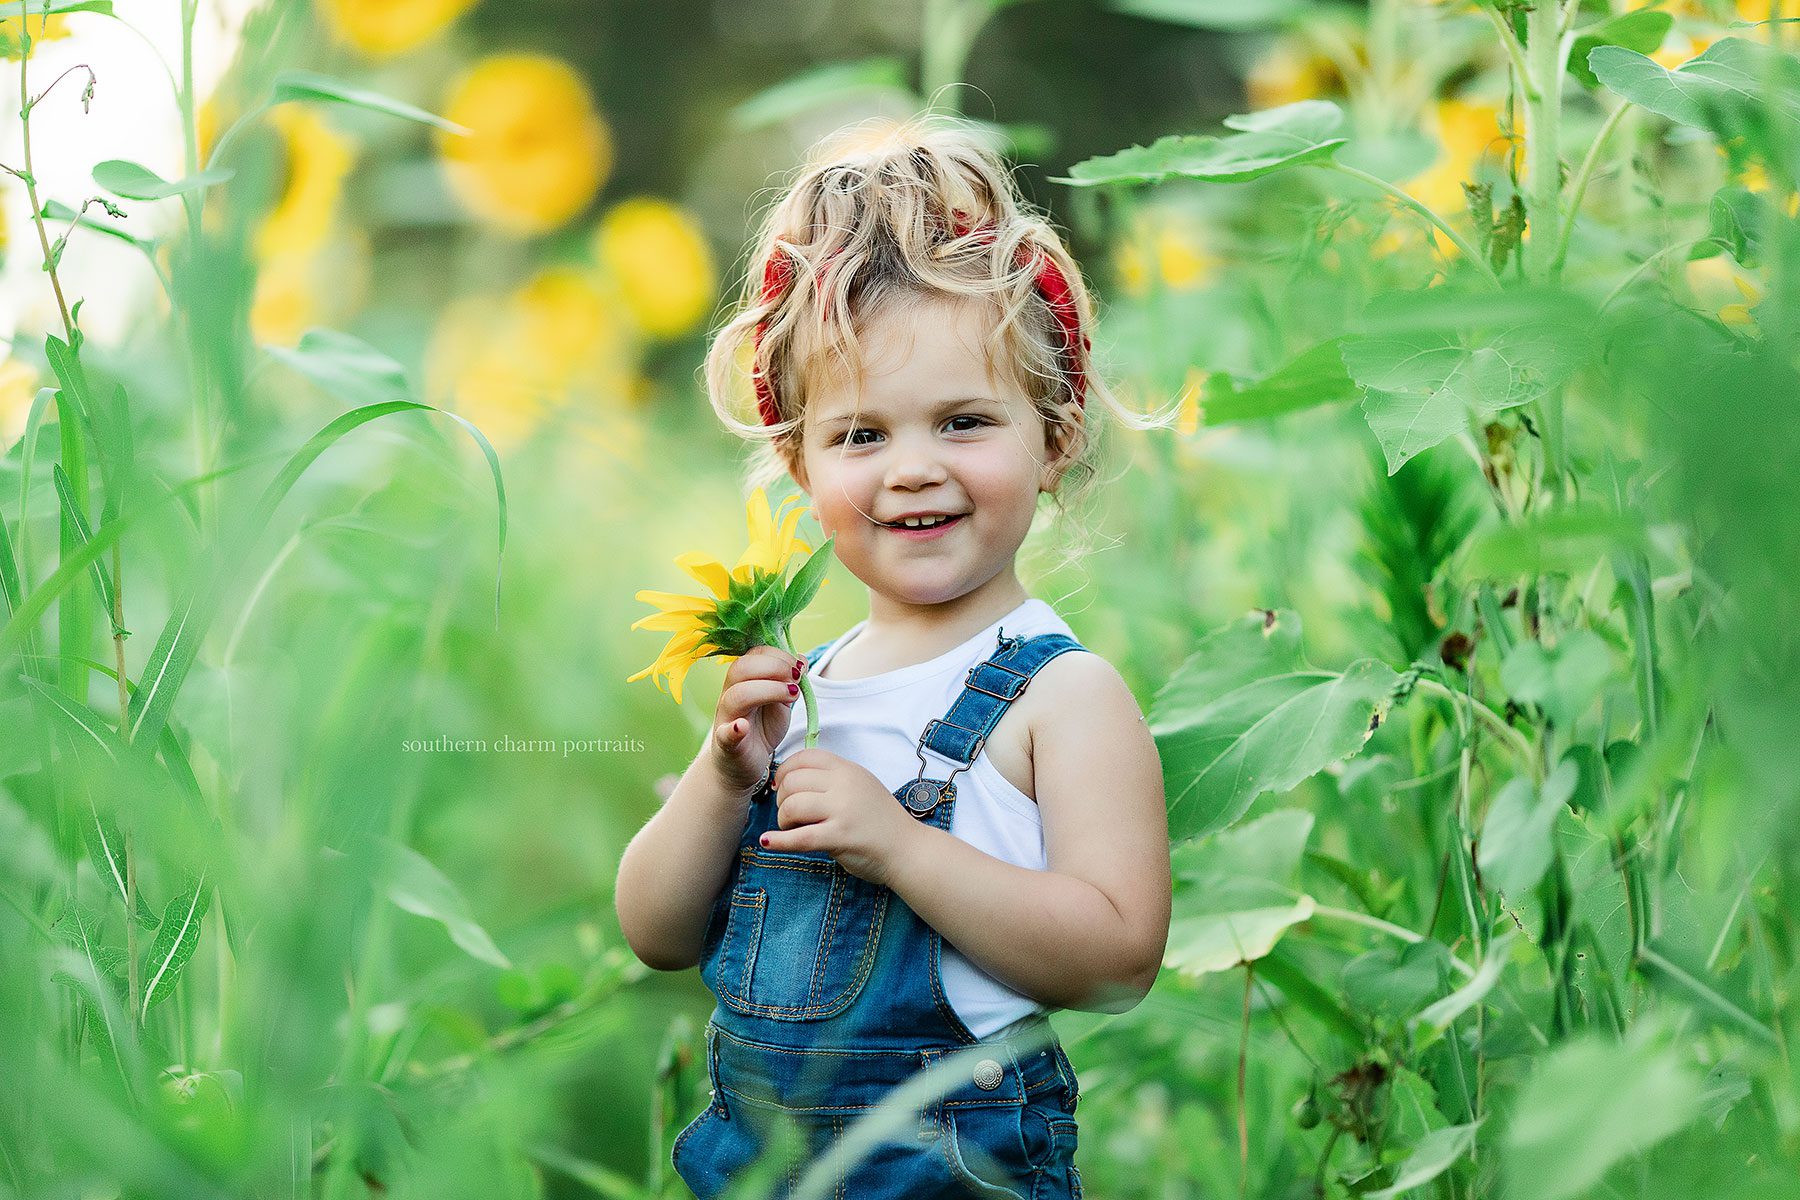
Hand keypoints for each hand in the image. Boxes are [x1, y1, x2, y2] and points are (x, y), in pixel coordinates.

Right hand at [708, 644, 805, 795]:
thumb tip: (801, 659)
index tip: (800, 667)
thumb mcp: (780, 701)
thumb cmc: (762, 727)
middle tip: (796, 679)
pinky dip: (733, 729)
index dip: (778, 655)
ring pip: (736, 695)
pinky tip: (743, 727)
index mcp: (743, 679)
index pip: (754, 654)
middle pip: (741, 668)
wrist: (745, 763)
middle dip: (774, 667)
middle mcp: (730, 694)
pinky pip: (725, 734)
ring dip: (767, 690)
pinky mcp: (726, 743)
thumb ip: (788, 680)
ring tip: (791, 697)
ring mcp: (726, 718)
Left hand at [762, 748, 919, 886]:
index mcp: (848, 769)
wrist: (908, 849)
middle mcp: (845, 784)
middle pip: (792, 782)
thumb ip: (832, 780)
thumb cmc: (881, 821)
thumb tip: (790, 780)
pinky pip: (799, 837)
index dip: (784, 771)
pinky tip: (768, 842)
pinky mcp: (841, 836)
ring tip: (792, 830)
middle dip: (782, 800)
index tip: (781, 786)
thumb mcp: (861, 786)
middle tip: (789, 815)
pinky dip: (779, 841)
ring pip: (792, 807)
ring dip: (783, 821)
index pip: (804, 757)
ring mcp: (843, 810)